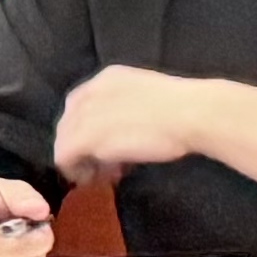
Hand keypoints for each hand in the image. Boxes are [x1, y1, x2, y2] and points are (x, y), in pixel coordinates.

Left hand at [52, 67, 207, 185]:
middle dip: (83, 145)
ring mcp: (84, 114)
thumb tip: (129, 130)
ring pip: (65, 140)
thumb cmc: (188, 106)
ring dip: (80, 159)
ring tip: (102, 175)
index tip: (107, 144)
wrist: (192, 114)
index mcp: (109, 77)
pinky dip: (77, 171)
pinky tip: (96, 179)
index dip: (91, 126)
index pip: (83, 103)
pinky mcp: (83, 138)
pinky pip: (65, 157)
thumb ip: (133, 107)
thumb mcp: (152, 98)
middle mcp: (90, 91)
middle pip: (70, 123)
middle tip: (104, 165)